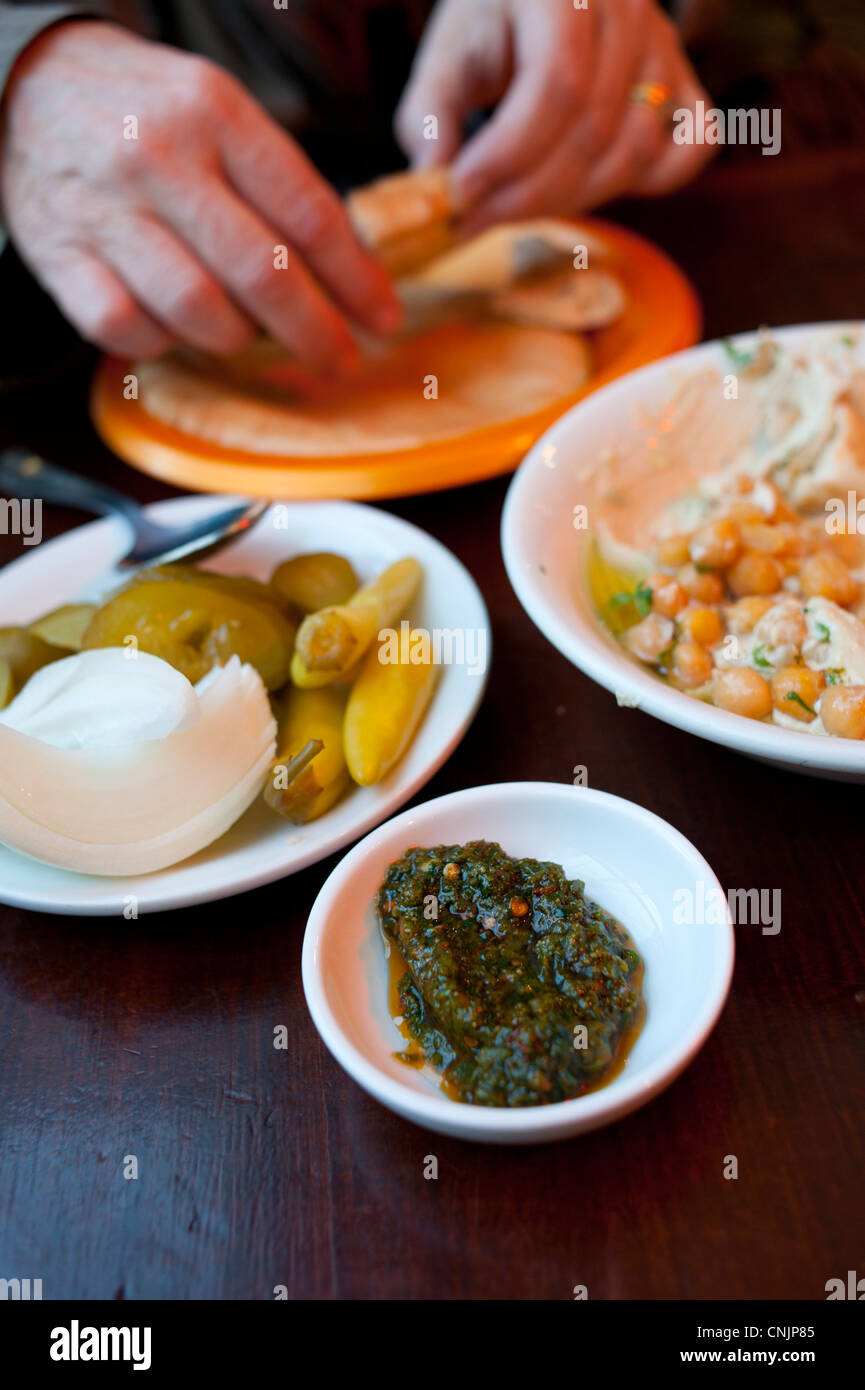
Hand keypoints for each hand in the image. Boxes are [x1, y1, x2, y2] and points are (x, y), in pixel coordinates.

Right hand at [0, 21, 400, 363]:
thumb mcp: (217, 112)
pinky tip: (175, 326)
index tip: (382, 318)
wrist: (29, 85)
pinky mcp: (60, 257)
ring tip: (249, 332)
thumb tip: (348, 269)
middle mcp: (159, 158)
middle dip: (315, 332)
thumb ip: (276, 182)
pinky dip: (163, 341)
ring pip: (200, 312)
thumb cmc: (144, 111)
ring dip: (239, 337)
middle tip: (341, 359)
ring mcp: (106, 211)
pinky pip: (131, 330)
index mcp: (214, 112)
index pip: (308, 214)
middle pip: (264, 275)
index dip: (355, 279)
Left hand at [395, 0, 713, 229]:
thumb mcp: (446, 57)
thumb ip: (429, 118)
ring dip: (572, 200)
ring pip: (634, 150)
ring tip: (513, 208)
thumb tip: (434, 189)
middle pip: (593, 130)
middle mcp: (628, 7)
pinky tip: (591, 187)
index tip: (462, 198)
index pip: (555, 86)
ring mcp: (664, 45)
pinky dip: (650, 182)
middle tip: (474, 221)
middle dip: (528, 193)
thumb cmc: (489, 25)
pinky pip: (692, 147)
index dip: (508, 155)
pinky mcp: (683, 80)